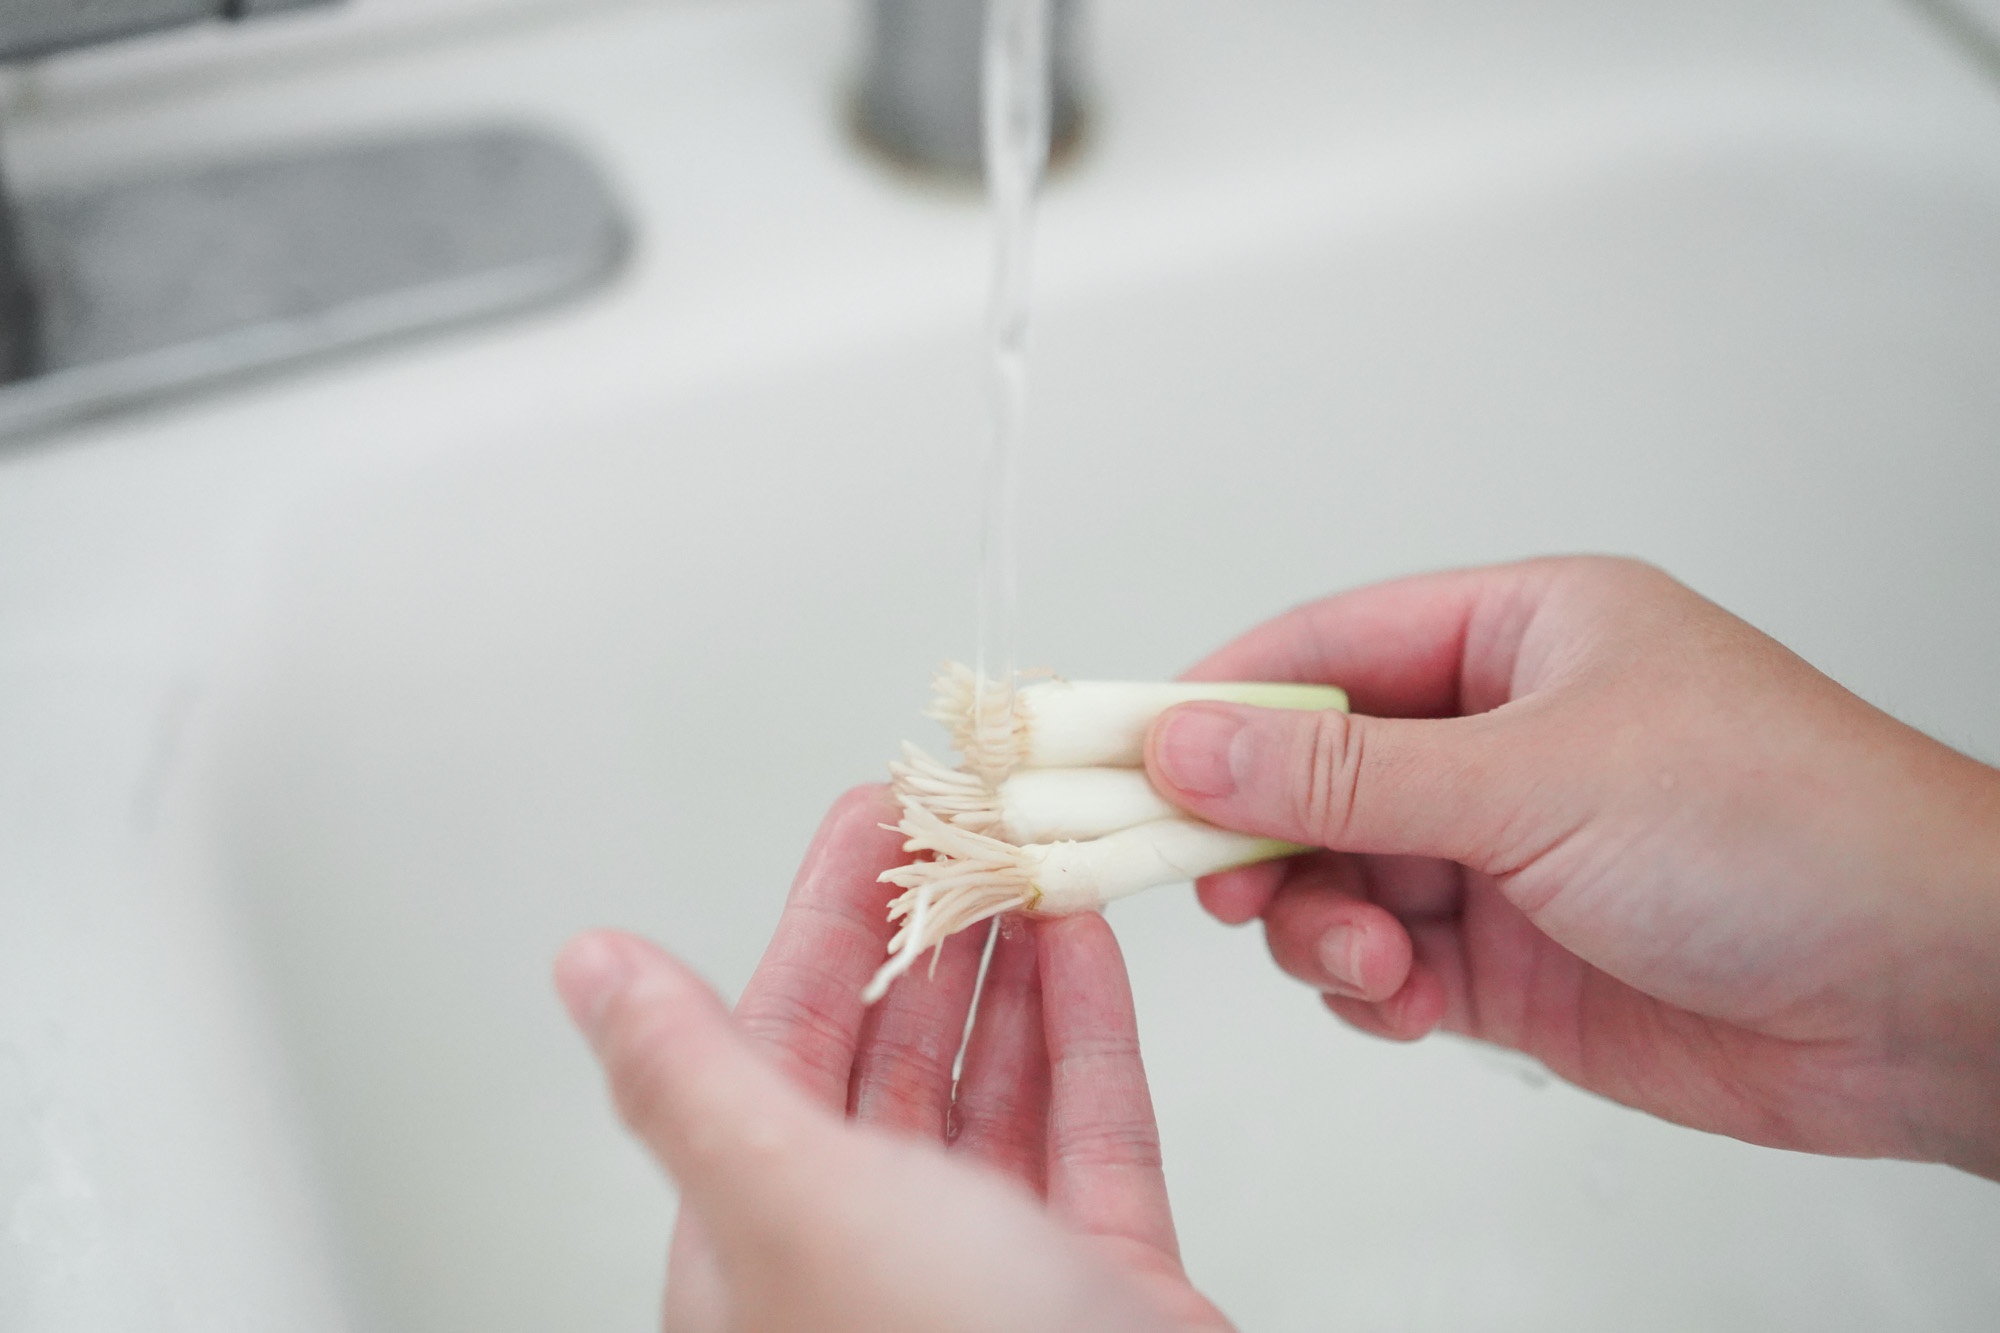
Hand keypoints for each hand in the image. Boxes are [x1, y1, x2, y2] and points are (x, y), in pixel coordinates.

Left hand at [555, 788, 1232, 1332]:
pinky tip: (1087, 953)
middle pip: (891, 1045)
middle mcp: (869, 1247)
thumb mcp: (791, 1203)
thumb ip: (692, 1073)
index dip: (829, 911)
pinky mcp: (1098, 1282)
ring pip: (992, 1082)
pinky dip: (1090, 1036)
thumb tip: (586, 964)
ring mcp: (991, 1268)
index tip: (873, 813)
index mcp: (764, 1234)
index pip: (782, 1030)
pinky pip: (1092, 1131)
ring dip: (1012, 966)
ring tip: (1032, 861)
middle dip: (929, 922)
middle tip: (964, 815)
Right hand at [1143, 556, 1999, 1177]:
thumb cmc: (1785, 830)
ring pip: (1335, 875)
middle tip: (1211, 878)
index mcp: (1519, 635)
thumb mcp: (1535, 778)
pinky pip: (1382, 962)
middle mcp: (1501, 736)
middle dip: (1259, 831)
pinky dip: (1369, 988)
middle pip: (1311, 769)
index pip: (1323, 646)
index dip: (1218, 696)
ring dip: (1321, 923)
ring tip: (1370, 957)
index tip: (1126, 749)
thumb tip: (1190, 740)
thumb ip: (1345, 772)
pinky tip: (1410, 1002)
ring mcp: (1502, 849)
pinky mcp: (1510, 957)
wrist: (1923, 997)